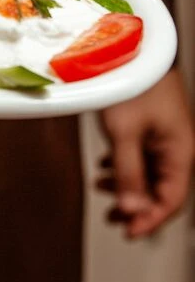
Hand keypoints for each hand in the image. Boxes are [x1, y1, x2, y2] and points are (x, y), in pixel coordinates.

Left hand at [97, 69, 193, 238]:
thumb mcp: (124, 132)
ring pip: (149, 172)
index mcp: (180, 153)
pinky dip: (123, 166)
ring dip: (127, 186)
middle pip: (160, 189)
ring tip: (101, 189)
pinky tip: (104, 168)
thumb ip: (128, 172)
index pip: (171, 200)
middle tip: (112, 219)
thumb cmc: (133, 85)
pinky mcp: (151, 126)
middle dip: (136, 206)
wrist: (135, 49)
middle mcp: (177, 148)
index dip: (150, 220)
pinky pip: (141, 156)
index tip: (128, 232)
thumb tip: (130, 210)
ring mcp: (164, 136)